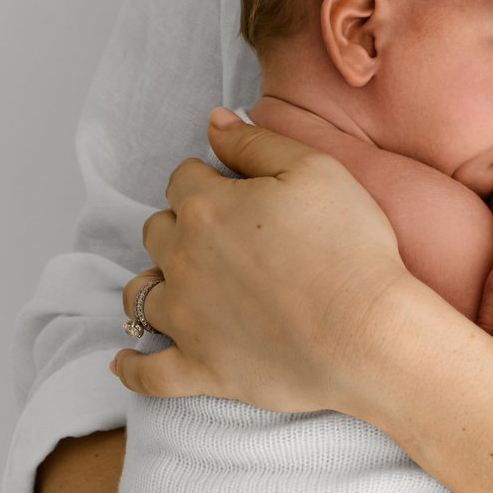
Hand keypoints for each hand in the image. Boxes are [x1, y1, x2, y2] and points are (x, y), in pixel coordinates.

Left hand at [111, 108, 413, 414]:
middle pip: (157, 230)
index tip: (234, 188)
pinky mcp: (200, 369)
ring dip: (153, 283)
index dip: (207, 178)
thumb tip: (214, 120)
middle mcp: (184, 260)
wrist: (367, 333)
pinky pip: (147, 372)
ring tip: (176, 284)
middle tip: (220, 234)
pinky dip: (132, 366)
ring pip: (140, 294)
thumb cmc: (349, 247)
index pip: (183, 178)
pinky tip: (125, 360)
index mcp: (208, 207)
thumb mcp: (315, 170)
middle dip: (180, 225)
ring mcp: (187, 319)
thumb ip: (256, 141)